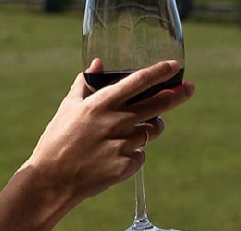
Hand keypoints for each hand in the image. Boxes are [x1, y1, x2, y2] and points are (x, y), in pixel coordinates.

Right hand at [25, 58, 192, 197]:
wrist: (52, 180)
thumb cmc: (57, 139)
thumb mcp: (68, 107)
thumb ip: (86, 82)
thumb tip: (99, 62)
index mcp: (101, 104)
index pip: (138, 82)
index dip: (159, 72)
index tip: (175, 65)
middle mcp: (116, 122)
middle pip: (158, 104)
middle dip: (177, 94)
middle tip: (188, 89)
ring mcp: (123, 145)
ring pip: (152, 131)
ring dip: (150, 128)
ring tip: (135, 130)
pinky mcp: (126, 166)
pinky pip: (141, 154)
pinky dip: (134, 153)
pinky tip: (115, 155)